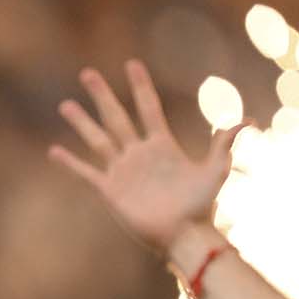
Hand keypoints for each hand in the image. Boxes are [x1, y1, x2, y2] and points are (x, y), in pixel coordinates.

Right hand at [48, 59, 246, 255]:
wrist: (184, 234)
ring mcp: (122, 171)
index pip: (148, 108)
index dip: (140, 87)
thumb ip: (224, 144)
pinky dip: (70, 163)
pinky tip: (54, 151)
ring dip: (81, 122)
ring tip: (65, 104)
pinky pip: (86, 172)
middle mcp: (138, 154)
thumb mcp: (216, 169)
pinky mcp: (110, 190)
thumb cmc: (201, 204)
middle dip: (103, 95)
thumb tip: (245, 121)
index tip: (131, 64)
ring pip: (98, 139)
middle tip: (87, 73)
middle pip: (116, 117)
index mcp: (161, 145)